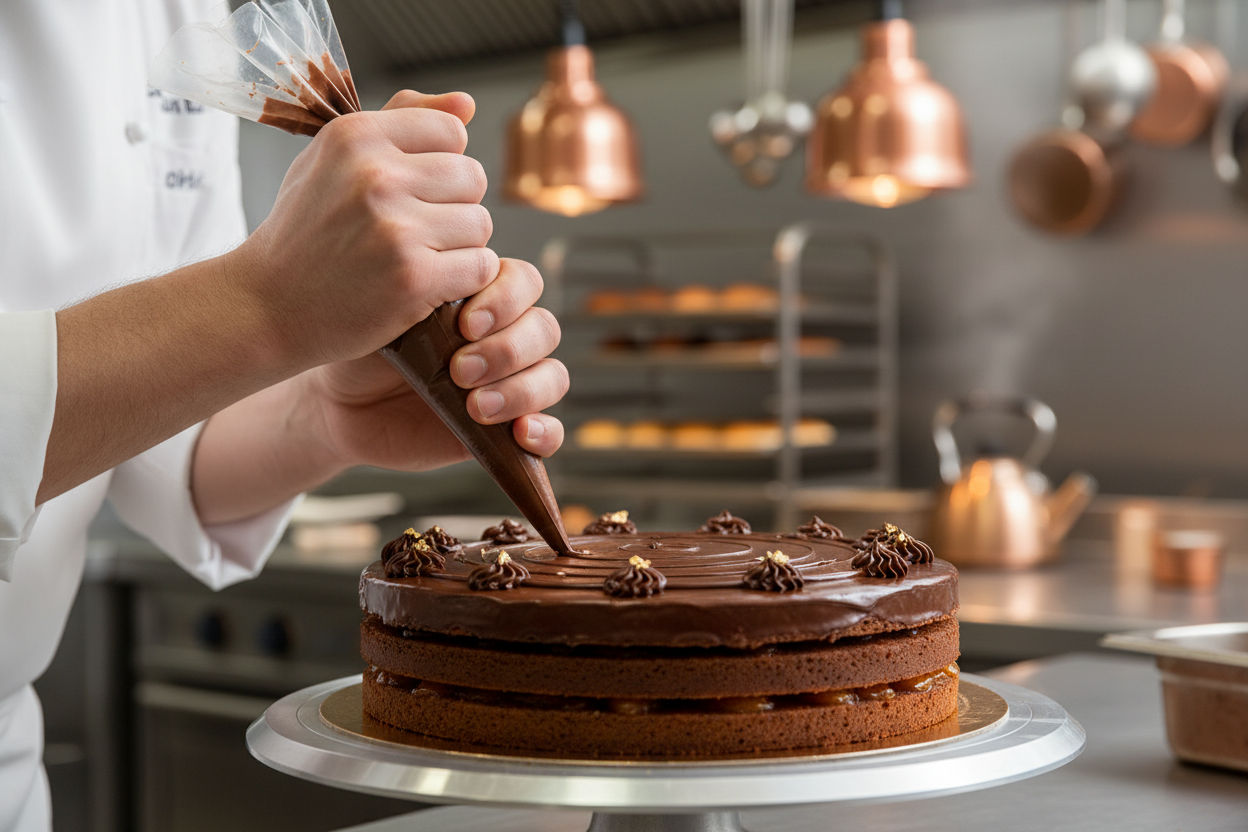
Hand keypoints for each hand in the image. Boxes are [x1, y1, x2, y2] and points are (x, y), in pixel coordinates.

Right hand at [229, 90, 494, 371]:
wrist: (266, 306)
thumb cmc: (305, 231)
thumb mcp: (334, 159)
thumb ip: (401, 121)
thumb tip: (468, 104)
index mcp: (356, 135)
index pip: (452, 131)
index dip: (441, 165)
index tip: (413, 192)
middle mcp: (375, 175)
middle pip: (472, 177)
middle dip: (455, 206)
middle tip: (418, 232)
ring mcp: (395, 228)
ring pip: (480, 224)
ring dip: (460, 246)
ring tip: (420, 258)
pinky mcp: (413, 278)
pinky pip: (480, 266)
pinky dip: (464, 279)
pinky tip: (431, 285)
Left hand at [297, 258, 568, 472]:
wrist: (340, 402)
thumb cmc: (364, 349)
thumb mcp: (393, 316)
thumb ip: (431, 303)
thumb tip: (457, 301)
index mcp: (482, 300)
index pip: (524, 283)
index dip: (506, 299)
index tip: (465, 322)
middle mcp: (504, 339)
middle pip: (544, 329)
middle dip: (507, 350)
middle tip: (460, 369)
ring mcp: (510, 385)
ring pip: (553, 376)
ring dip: (521, 390)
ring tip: (476, 407)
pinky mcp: (508, 433)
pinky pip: (553, 431)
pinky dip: (546, 432)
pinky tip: (520, 433)